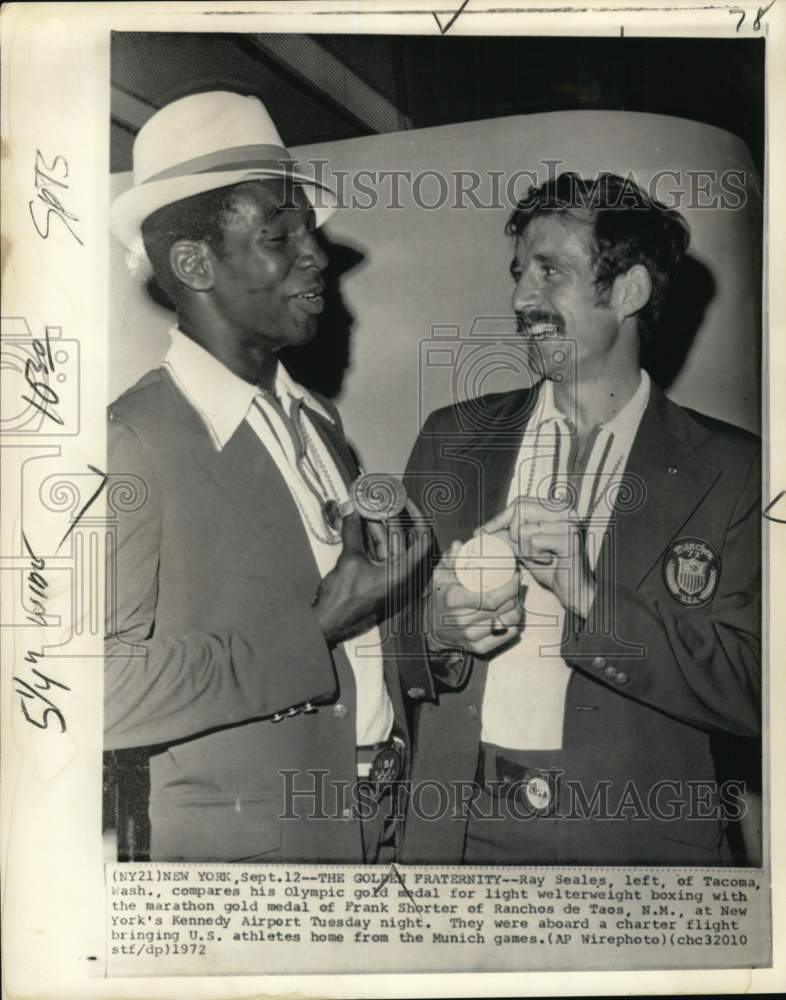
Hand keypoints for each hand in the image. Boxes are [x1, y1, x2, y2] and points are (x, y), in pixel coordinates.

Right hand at [313, 501, 430, 646]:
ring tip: (366, 505)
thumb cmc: (343, 598)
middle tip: (380, 498)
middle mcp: (401, 575)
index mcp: (403, 572)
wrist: (328, 623)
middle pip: (403, 538)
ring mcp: (389, 578)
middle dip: (390, 517)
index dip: (417, 516)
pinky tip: (359, 522)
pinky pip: (379, 553)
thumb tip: (350, 508)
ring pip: (389, 544)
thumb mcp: (349, 559)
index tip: (405, 500)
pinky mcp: (377, 579)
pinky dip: (370, 538)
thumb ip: (352, 531)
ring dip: (378, 526)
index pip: (422, 539)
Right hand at [426, 541, 524, 656]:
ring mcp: (472, 637)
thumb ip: (451, 559)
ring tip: (516, 596)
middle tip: (517, 583)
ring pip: (508, 621)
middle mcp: (463, 621)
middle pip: (503, 608)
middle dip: (516, 593)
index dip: (509, 587)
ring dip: (518, 607)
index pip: (490, 598)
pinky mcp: (480, 648)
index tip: (516, 576)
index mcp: (454, 600)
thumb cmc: (441, 597)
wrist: (431, 628)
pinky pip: (507, 634)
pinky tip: (511, 612)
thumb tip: (459, 545)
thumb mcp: (441, 576)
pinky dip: (514, 622)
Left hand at [480, 498, 595, 617]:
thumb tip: (481, 531)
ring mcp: (568, 522)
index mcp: (555, 508)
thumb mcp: (523, 548)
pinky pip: (535, 542)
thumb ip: (507, 536)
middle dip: (513, 534)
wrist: (573, 590)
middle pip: (520, 510)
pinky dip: (535, 556)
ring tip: (541, 557)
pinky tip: (549, 561)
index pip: (520, 502)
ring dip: (526, 550)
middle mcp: (565, 510)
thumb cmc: (551, 568)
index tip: (483, 532)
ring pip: (525, 529)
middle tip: (523, 550)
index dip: (500, 517)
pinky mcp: (569, 538)